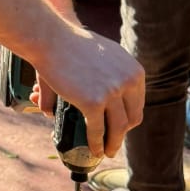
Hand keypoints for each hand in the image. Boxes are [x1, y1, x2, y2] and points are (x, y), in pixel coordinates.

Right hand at [31, 17, 144, 159]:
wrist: (52, 39)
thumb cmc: (72, 44)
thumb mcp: (104, 54)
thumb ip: (112, 73)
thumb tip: (107, 96)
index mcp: (134, 71)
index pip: (137, 103)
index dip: (128, 118)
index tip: (119, 126)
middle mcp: (128, 81)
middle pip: (131, 118)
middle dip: (122, 133)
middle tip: (113, 143)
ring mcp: (112, 92)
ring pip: (118, 128)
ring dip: (113, 144)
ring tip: (106, 152)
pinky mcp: (94, 102)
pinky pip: (98, 130)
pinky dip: (97, 144)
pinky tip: (95, 150)